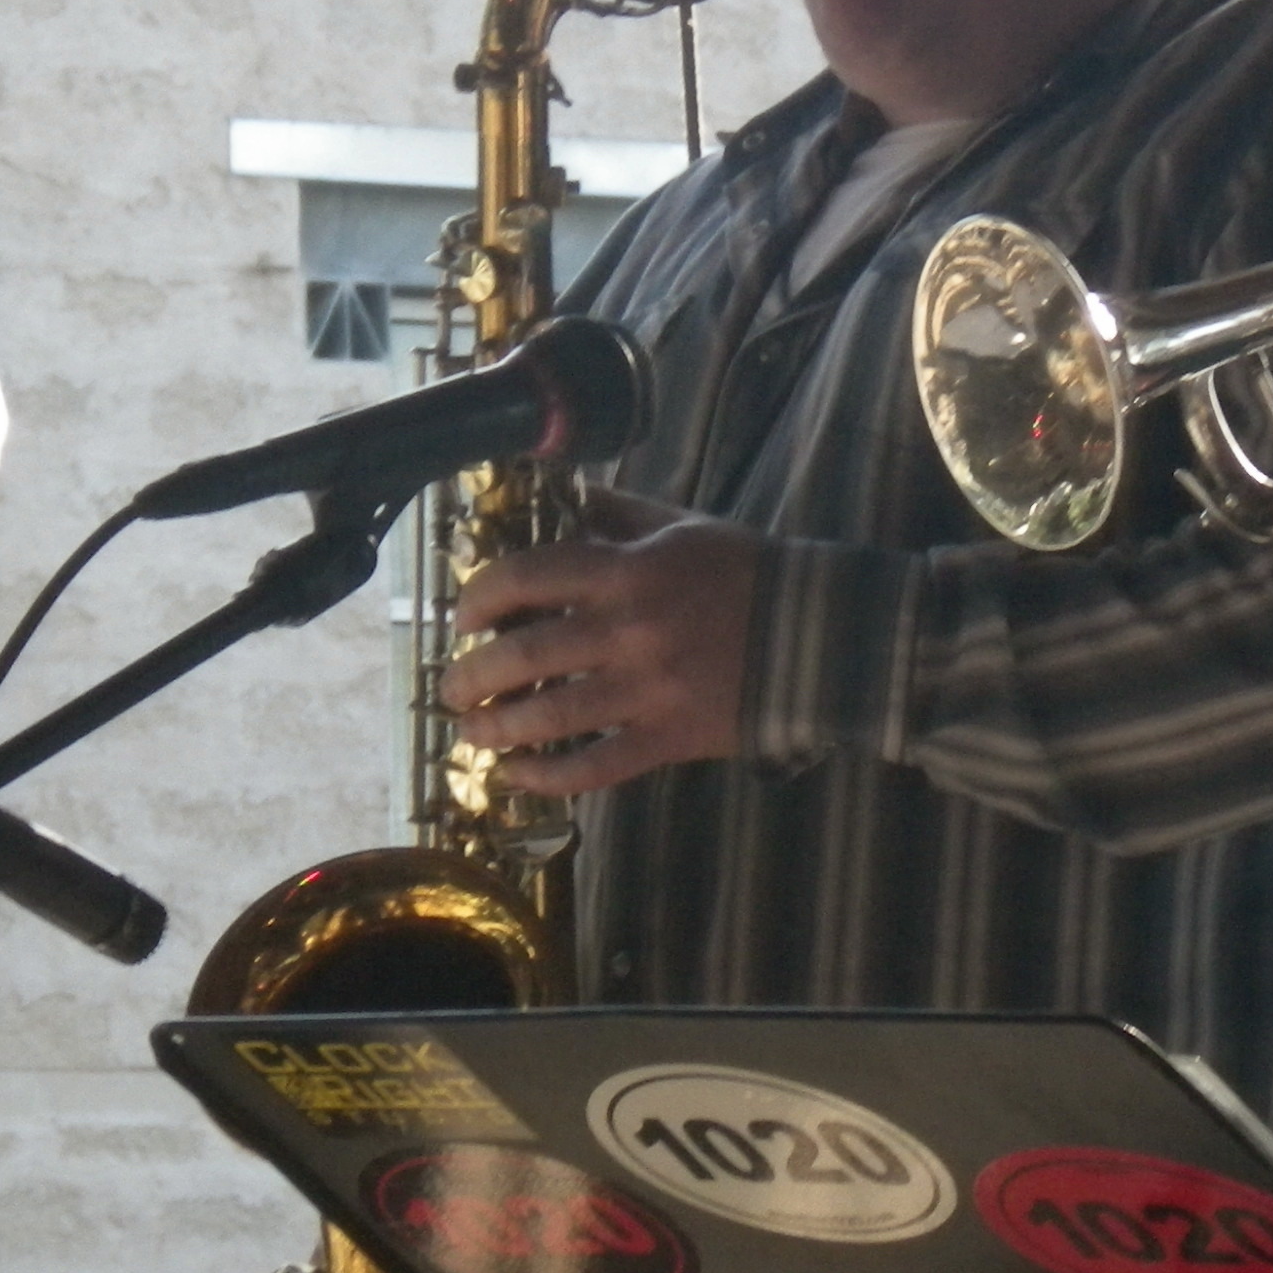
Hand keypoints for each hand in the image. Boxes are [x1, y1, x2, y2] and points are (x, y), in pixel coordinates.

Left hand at [439, 489, 763, 795]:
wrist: (820, 634)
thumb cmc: (744, 572)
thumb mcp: (679, 525)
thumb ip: (616, 513)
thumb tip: (558, 495)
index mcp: (625, 570)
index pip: (526, 576)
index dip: (479, 597)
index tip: (463, 617)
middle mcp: (627, 629)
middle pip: (523, 656)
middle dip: (472, 675)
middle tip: (452, 687)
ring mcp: (647, 688)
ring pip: (549, 717)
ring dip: (496, 728)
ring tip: (471, 732)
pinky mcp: (668, 737)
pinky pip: (595, 766)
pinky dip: (547, 776)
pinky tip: (517, 774)